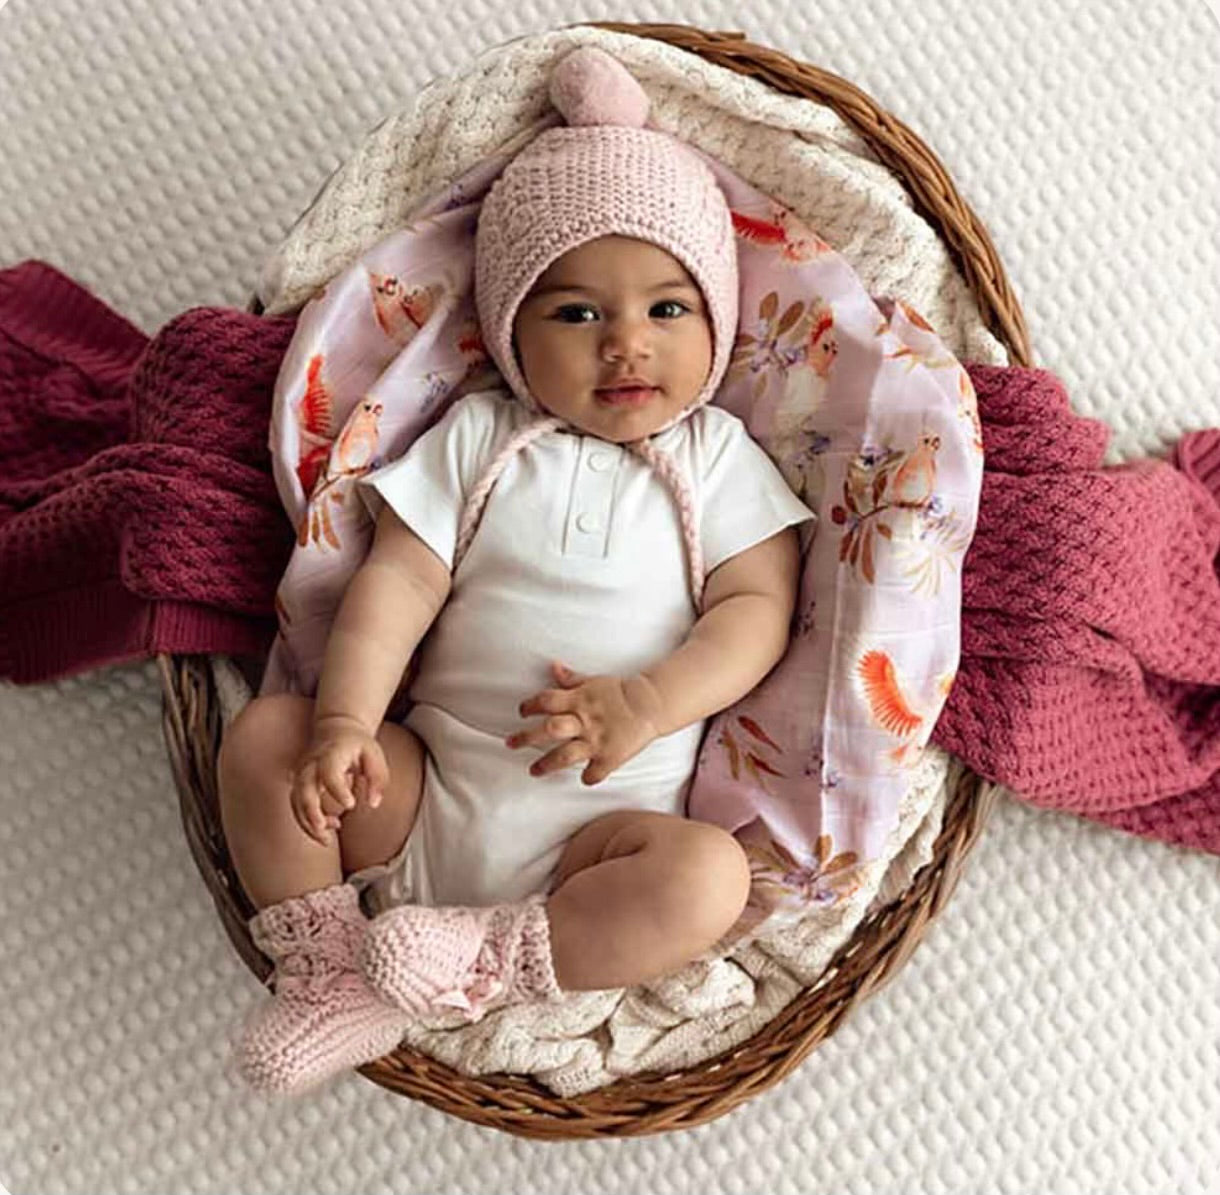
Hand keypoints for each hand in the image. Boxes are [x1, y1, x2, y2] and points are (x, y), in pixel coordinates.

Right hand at [290, 715, 388, 845]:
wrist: (336, 730)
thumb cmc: (357, 745)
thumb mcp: (374, 755)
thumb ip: (377, 779)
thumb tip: (373, 803)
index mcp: (331, 753)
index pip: (329, 772)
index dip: (337, 790)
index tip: (351, 805)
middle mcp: (311, 764)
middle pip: (303, 790)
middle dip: (311, 813)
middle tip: (325, 829)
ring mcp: (301, 775)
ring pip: (296, 802)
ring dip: (308, 823)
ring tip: (326, 840)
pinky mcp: (298, 785)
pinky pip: (297, 807)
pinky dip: (308, 822)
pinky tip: (328, 828)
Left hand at [506, 661, 663, 785]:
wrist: (650, 704)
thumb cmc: (618, 692)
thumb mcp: (593, 681)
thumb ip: (570, 680)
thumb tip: (553, 666)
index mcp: (578, 700)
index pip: (546, 701)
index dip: (530, 706)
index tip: (522, 712)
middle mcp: (584, 721)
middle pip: (549, 730)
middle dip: (526, 738)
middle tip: (510, 744)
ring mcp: (596, 741)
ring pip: (565, 755)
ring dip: (546, 764)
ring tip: (533, 771)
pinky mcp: (610, 757)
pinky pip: (594, 772)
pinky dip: (588, 777)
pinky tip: (584, 778)